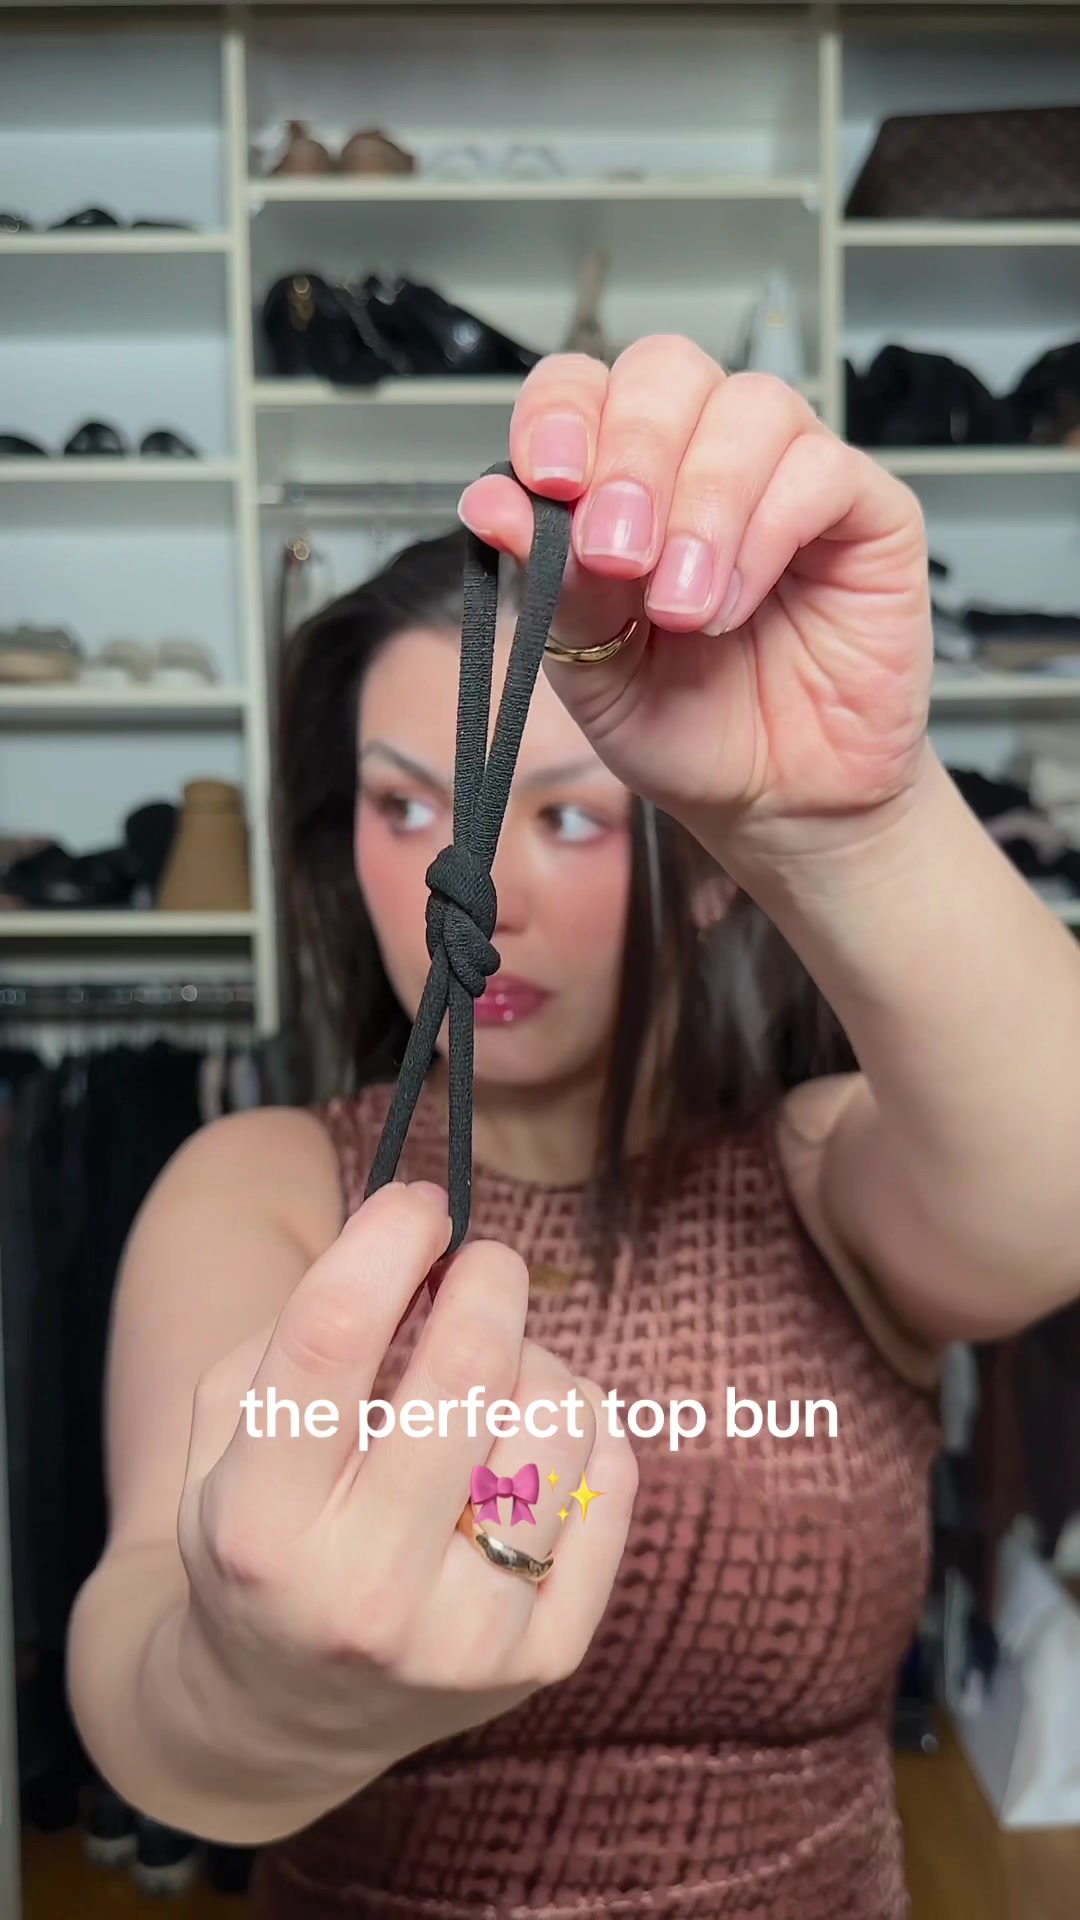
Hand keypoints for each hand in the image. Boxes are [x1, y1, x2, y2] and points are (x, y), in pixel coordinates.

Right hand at [175, 1184, 635, 1807]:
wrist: (281, 1713)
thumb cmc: (261, 1527)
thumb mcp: (226, 1430)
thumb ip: (306, 1323)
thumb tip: (428, 1236)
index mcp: (259, 1522)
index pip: (331, 1335)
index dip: (388, 1236)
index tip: (420, 1201)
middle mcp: (361, 1592)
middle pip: (468, 1365)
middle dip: (487, 1277)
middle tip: (479, 1265)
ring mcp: (463, 1637)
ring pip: (558, 1410)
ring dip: (534, 1363)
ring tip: (491, 1386)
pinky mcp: (545, 1658)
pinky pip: (614, 1476)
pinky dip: (581, 1432)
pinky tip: (527, 1452)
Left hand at [457, 336, 933, 865]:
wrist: (774, 803)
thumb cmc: (688, 729)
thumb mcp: (594, 669)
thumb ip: (553, 584)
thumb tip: (490, 501)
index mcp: (623, 478)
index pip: (584, 387)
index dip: (560, 414)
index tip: (547, 481)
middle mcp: (705, 456)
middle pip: (666, 370)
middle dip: (631, 457)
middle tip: (618, 554)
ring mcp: (790, 475)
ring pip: (751, 407)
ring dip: (703, 505)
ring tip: (682, 609)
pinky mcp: (867, 513)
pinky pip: (822, 470)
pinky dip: (767, 531)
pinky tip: (732, 605)